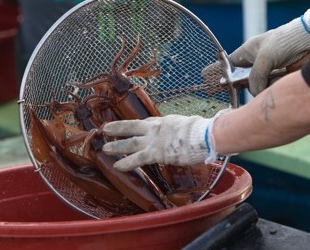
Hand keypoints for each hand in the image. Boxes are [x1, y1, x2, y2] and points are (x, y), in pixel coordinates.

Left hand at [102, 114, 219, 170]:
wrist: (205, 135)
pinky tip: (116, 166)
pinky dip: (126, 162)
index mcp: (166, 121)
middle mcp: (157, 129)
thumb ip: (185, 129)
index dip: (140, 126)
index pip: (149, 123)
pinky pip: (137, 159)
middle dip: (118, 128)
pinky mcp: (156, 153)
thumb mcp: (191, 125)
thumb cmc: (204, 131)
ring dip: (116, 146)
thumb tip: (190, 133)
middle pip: (132, 127)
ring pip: (130, 143)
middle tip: (105, 129)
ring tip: (104, 148)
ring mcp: (154, 140)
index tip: (134, 127)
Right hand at [203, 5, 309, 95]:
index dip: (217, 72)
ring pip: (254, 86)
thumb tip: (254, 93)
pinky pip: (267, 89)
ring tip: (270, 78)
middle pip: (239, 78)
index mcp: (247, 52)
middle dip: (232, 85)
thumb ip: (255, 77)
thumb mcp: (265, 58)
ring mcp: (265, 71)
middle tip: (215, 92)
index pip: (228, 64)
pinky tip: (280, 77)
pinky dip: (271, 86)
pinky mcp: (276, 78)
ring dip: (259, 86)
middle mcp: (254, 62)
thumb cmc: (285, 42)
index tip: (205, 79)